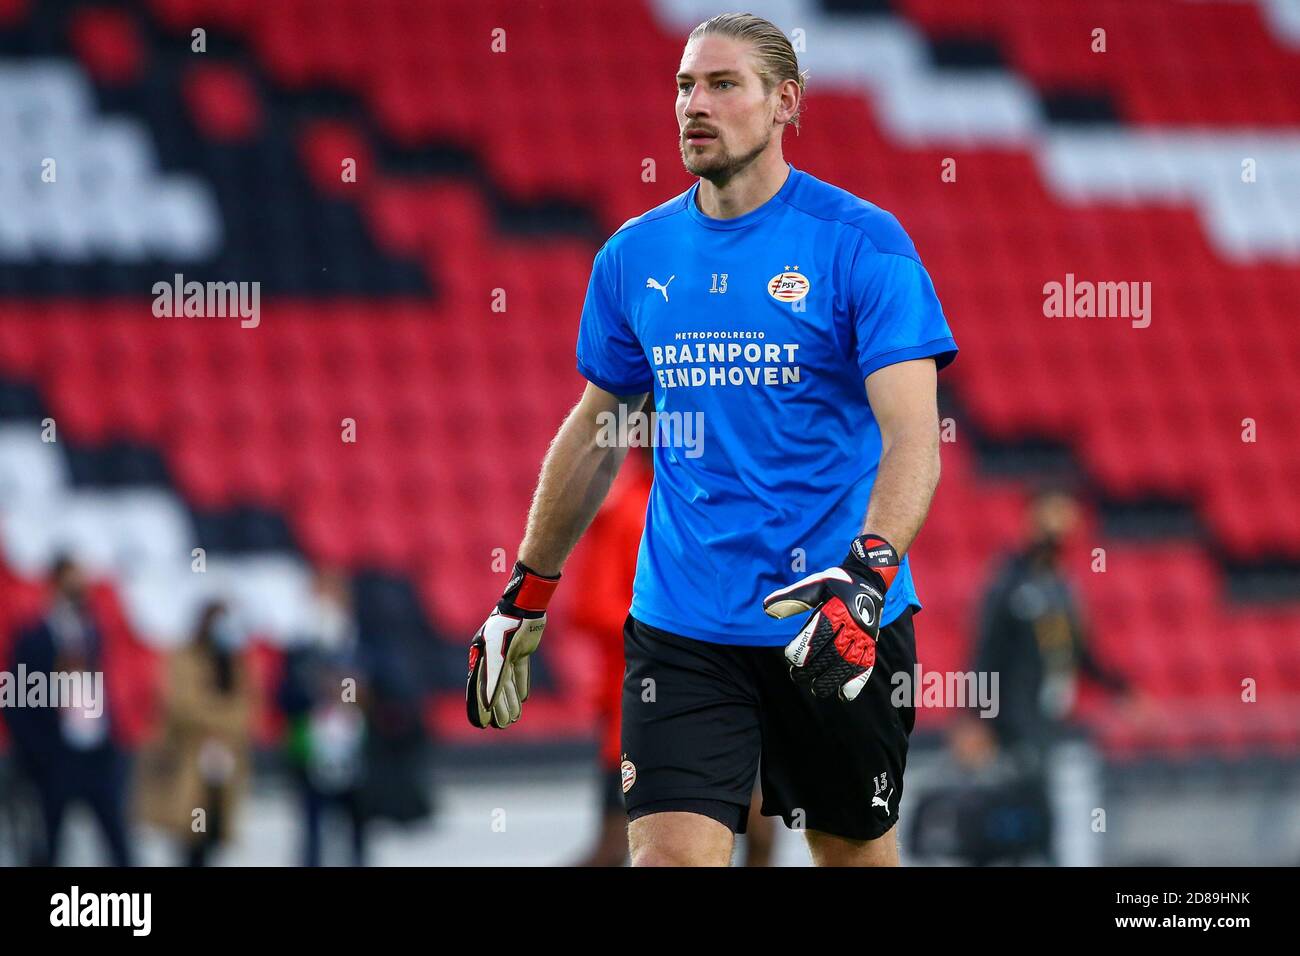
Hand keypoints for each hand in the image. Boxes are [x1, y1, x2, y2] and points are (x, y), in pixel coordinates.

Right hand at [466, 562, 559, 728]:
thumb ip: (494, 680)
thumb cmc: (507, 629)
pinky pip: (519, 672)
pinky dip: (521, 685)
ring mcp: (507, 654)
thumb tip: (489, 704)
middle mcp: (492, 658)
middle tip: (502, 726)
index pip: (478, 689)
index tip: (482, 724)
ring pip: (507, 683)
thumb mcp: (498, 656)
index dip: (479, 707)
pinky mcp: (521, 650)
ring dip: (510, 701)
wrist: (525, 606)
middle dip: (498, 708)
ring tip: (514, 718)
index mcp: (481, 659)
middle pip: (494, 689)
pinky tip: (524, 698)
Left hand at [762, 535, 899, 700]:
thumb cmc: (835, 584)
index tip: (791, 658)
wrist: (867, 579)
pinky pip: (866, 664)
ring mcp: (864, 635)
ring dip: (832, 678)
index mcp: (837, 608)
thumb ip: (791, 597)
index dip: (805, 647)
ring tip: (816, 689)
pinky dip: (856, 681)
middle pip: (833, 651)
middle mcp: (853, 624)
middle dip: (814, 667)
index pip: (820, 631)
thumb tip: (766, 609)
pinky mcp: (871, 643)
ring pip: (848, 662)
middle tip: (796, 676)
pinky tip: (844, 695)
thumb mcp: (814, 584)